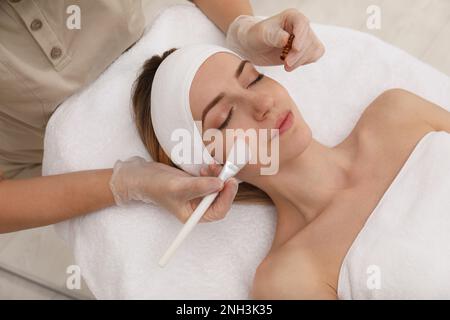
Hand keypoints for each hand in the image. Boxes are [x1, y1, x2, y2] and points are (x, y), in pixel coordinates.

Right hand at [109, 157, 238, 222]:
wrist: (142, 175)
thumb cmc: (155, 185)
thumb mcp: (177, 186)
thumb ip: (199, 186)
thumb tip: (221, 184)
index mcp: (194, 215)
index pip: (218, 211)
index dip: (227, 198)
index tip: (230, 182)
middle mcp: (198, 207)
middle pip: (221, 199)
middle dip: (225, 185)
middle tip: (226, 171)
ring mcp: (199, 194)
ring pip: (218, 187)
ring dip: (219, 176)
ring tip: (211, 167)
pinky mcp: (198, 183)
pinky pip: (212, 179)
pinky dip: (213, 172)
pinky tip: (207, 167)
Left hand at [226, 9, 324, 71]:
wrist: (255, 47)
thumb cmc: (257, 36)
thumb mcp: (262, 34)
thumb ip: (274, 36)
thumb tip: (286, 39)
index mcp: (292, 16)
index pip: (302, 23)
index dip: (301, 36)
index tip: (294, 48)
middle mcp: (301, 25)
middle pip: (309, 39)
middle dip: (298, 54)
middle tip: (286, 63)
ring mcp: (305, 38)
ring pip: (314, 49)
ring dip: (300, 60)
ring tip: (286, 65)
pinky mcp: (306, 50)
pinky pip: (314, 56)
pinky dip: (303, 63)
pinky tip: (291, 65)